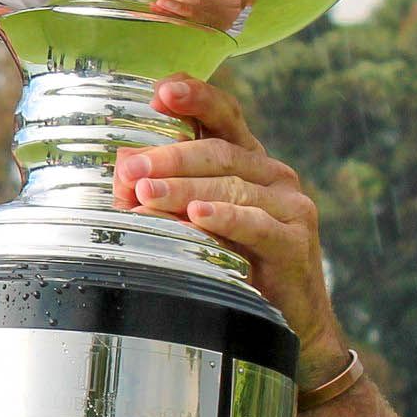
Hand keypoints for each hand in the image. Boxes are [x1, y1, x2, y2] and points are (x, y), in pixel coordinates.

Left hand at [113, 76, 346, 362]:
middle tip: (129, 168)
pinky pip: (255, 223)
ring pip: (232, 185)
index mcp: (248, 162)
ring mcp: (290, 205)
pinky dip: (224, 217)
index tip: (161, 91)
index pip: (224, 117)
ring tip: (144, 195)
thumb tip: (121, 166)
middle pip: (219, 152)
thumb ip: (163, 193)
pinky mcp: (296, 241)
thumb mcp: (194, 224)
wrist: (289, 325)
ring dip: (183, 189)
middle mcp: (273, 175)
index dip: (196, 98)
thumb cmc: (235, 267)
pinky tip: (197, 216)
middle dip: (169, 156)